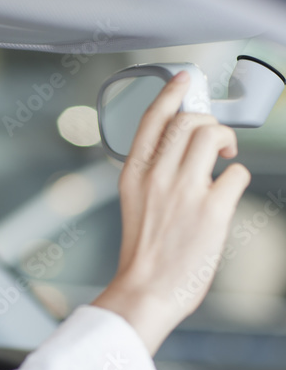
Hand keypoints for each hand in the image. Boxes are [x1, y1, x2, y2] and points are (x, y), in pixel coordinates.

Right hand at [91, 70, 250, 354]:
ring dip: (225, 141)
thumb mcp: (136, 204)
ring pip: (211, 135)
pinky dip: (236, 178)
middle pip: (188, 121)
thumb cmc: (143, 254)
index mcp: (133, 175)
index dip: (171, 93)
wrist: (147, 290)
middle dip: (208, 122)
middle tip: (214, 140)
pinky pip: (236, 174)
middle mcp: (157, 177)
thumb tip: (187, 150)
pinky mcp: (211, 209)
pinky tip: (226, 194)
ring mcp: (184, 191)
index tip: (185, 79)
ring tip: (224, 158)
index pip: (152, 119)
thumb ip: (154, 175)